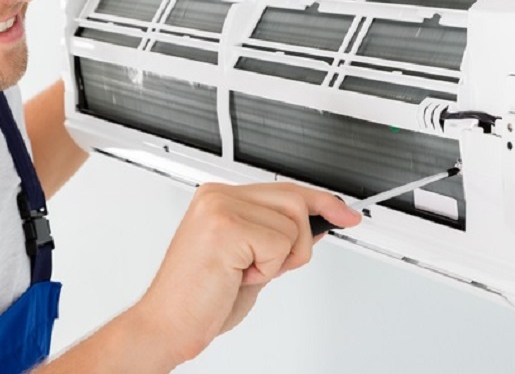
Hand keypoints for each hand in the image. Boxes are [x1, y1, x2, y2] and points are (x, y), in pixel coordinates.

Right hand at [130, 182, 361, 363]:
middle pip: (294, 202)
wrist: (168, 324)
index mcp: (219, 198)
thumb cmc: (201, 299)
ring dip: (278, 260)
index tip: (345, 214)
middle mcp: (217, 196)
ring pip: (291, 225)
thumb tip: (316, 225)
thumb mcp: (251, 262)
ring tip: (243, 273)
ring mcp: (219, 207)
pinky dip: (268, 270)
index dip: (321, 202)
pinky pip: (279, 244)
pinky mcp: (225, 226)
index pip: (284, 190)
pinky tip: (236, 276)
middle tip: (264, 269)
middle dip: (295, 244)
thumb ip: (278, 238)